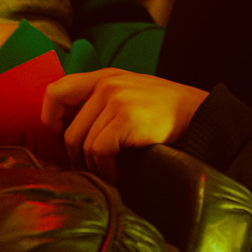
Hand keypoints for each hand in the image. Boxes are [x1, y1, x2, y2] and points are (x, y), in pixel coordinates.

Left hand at [40, 68, 208, 182]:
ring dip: (93, 166)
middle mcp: (107, 84)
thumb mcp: (130, 93)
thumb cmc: (164, 112)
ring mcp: (117, 100)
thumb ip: (101, 102)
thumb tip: (67, 131)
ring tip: (109, 173)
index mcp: (104, 77)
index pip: (55, 92)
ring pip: (83, 143)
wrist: (200, 115)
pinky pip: (99, 151)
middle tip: (90, 169)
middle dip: (76, 157)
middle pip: (69, 130)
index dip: (51, 120)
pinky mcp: (126, 118)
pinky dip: (106, 170)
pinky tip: (119, 175)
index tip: (62, 139)